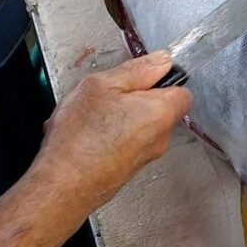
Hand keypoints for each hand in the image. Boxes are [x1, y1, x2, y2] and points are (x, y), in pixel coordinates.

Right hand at [30, 50, 191, 213]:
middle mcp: (160, 138)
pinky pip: (122, 143)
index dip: (162, 80)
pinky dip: (106, 136)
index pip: (182, 91)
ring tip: (87, 118)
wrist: (64, 186)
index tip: (140, 77)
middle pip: (157, 108)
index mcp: (161, 113)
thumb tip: (163, 61)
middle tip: (105, 97)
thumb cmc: (82, 136)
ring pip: (136, 125)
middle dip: (133, 99)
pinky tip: (82, 135)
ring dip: (115, 117)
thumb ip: (138, 70)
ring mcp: (144, 157)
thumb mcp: (103, 85)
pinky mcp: (127, 170)